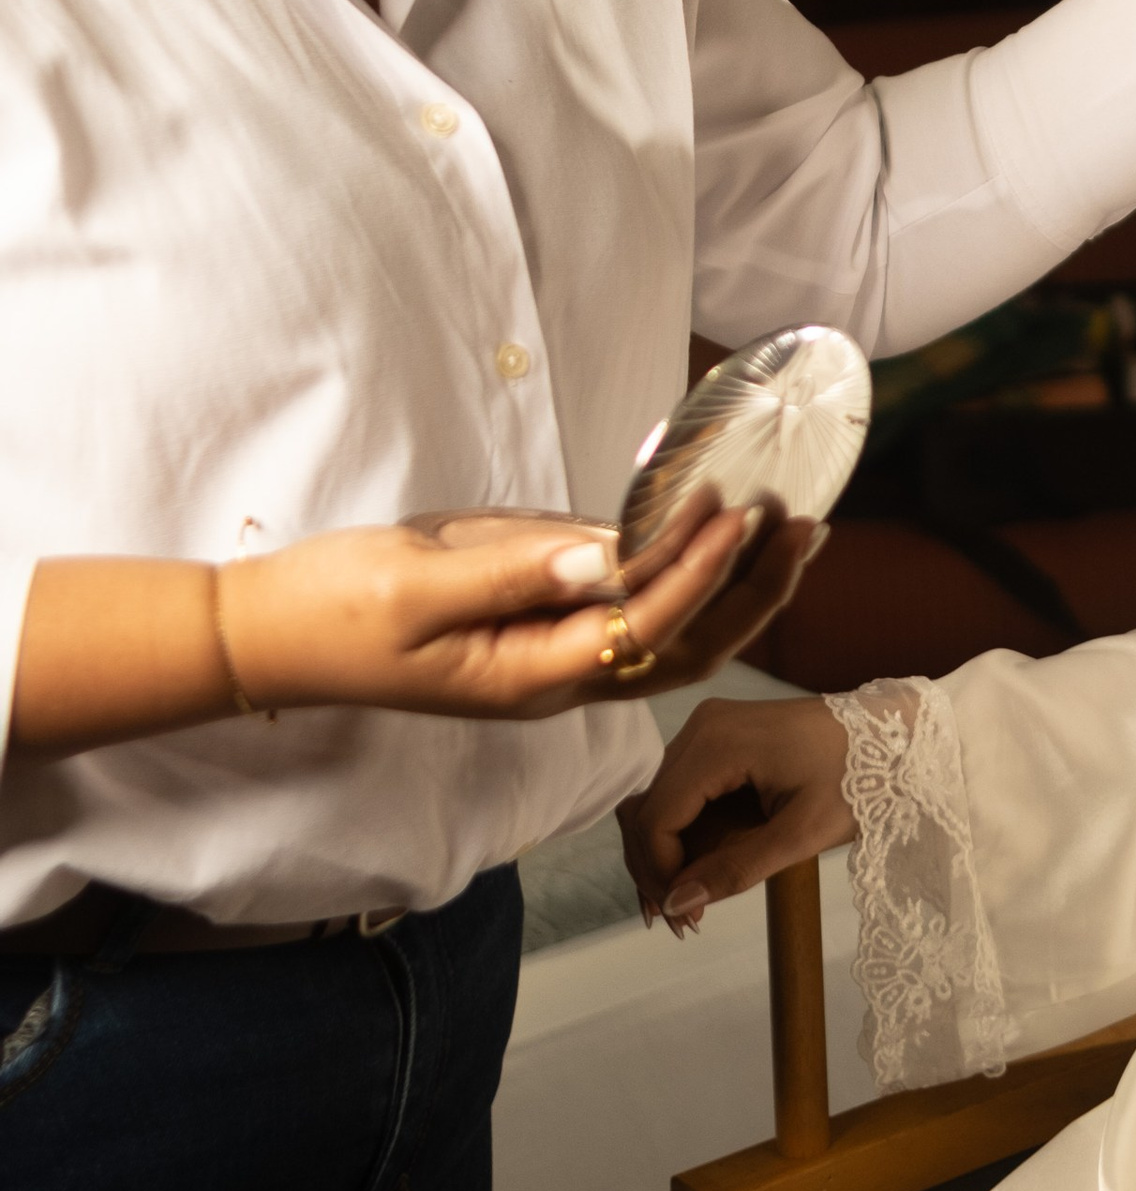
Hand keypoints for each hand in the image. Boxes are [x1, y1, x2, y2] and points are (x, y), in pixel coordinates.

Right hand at [219, 494, 823, 723]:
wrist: (276, 637)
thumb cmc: (335, 610)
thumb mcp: (414, 584)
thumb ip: (511, 573)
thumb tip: (602, 555)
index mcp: (529, 676)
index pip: (641, 630)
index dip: (697, 573)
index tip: (737, 513)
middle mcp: (556, 677)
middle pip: (684, 650)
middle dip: (751, 594)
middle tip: (805, 527)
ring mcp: (552, 657)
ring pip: (670, 638)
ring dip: (736, 588)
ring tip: (792, 530)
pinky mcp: (542, 629)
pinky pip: (634, 613)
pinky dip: (685, 574)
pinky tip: (716, 529)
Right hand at [616, 688, 855, 928]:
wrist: (896, 732)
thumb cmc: (861, 777)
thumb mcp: (804, 833)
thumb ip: (737, 868)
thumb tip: (676, 904)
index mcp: (718, 742)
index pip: (656, 816)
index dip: (659, 873)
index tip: (685, 917)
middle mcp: (702, 726)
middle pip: (648, 809)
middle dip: (656, 870)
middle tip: (682, 923)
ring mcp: (709, 727)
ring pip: (658, 801)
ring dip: (665, 855)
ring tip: (689, 906)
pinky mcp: (719, 737)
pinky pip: (682, 790)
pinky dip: (684, 833)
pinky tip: (699, 871)